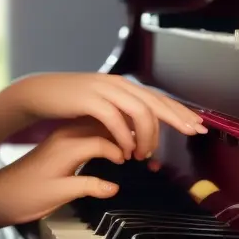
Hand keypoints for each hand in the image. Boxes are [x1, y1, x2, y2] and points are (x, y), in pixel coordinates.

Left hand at [0, 120, 125, 227]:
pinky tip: (115, 137)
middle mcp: (66, 136)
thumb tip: (114, 187)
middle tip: (144, 145)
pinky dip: (106, 132)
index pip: (104, 140)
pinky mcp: (62, 140)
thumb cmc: (26, 195)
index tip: (133, 161)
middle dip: (126, 131)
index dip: (122, 150)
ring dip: (118, 128)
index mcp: (67, 147)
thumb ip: (87, 187)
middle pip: (103, 125)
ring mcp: (64, 136)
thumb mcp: (58, 194)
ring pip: (98, 124)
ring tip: (135, 138)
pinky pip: (90, 129)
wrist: (0, 193)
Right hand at [5, 71, 206, 159]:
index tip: (198, 125)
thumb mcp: (101, 106)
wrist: (40, 93)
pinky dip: (124, 136)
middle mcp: (117, 84)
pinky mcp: (89, 100)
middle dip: (177, 118)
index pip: (157, 98)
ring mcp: (103, 90)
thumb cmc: (70, 103)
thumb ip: (121, 113)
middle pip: (155, 101)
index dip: (179, 111)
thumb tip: (141, 128)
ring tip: (144, 154)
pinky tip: (125, 150)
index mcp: (122, 86)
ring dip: (146, 135)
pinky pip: (115, 118)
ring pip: (139, 110)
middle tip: (193, 133)